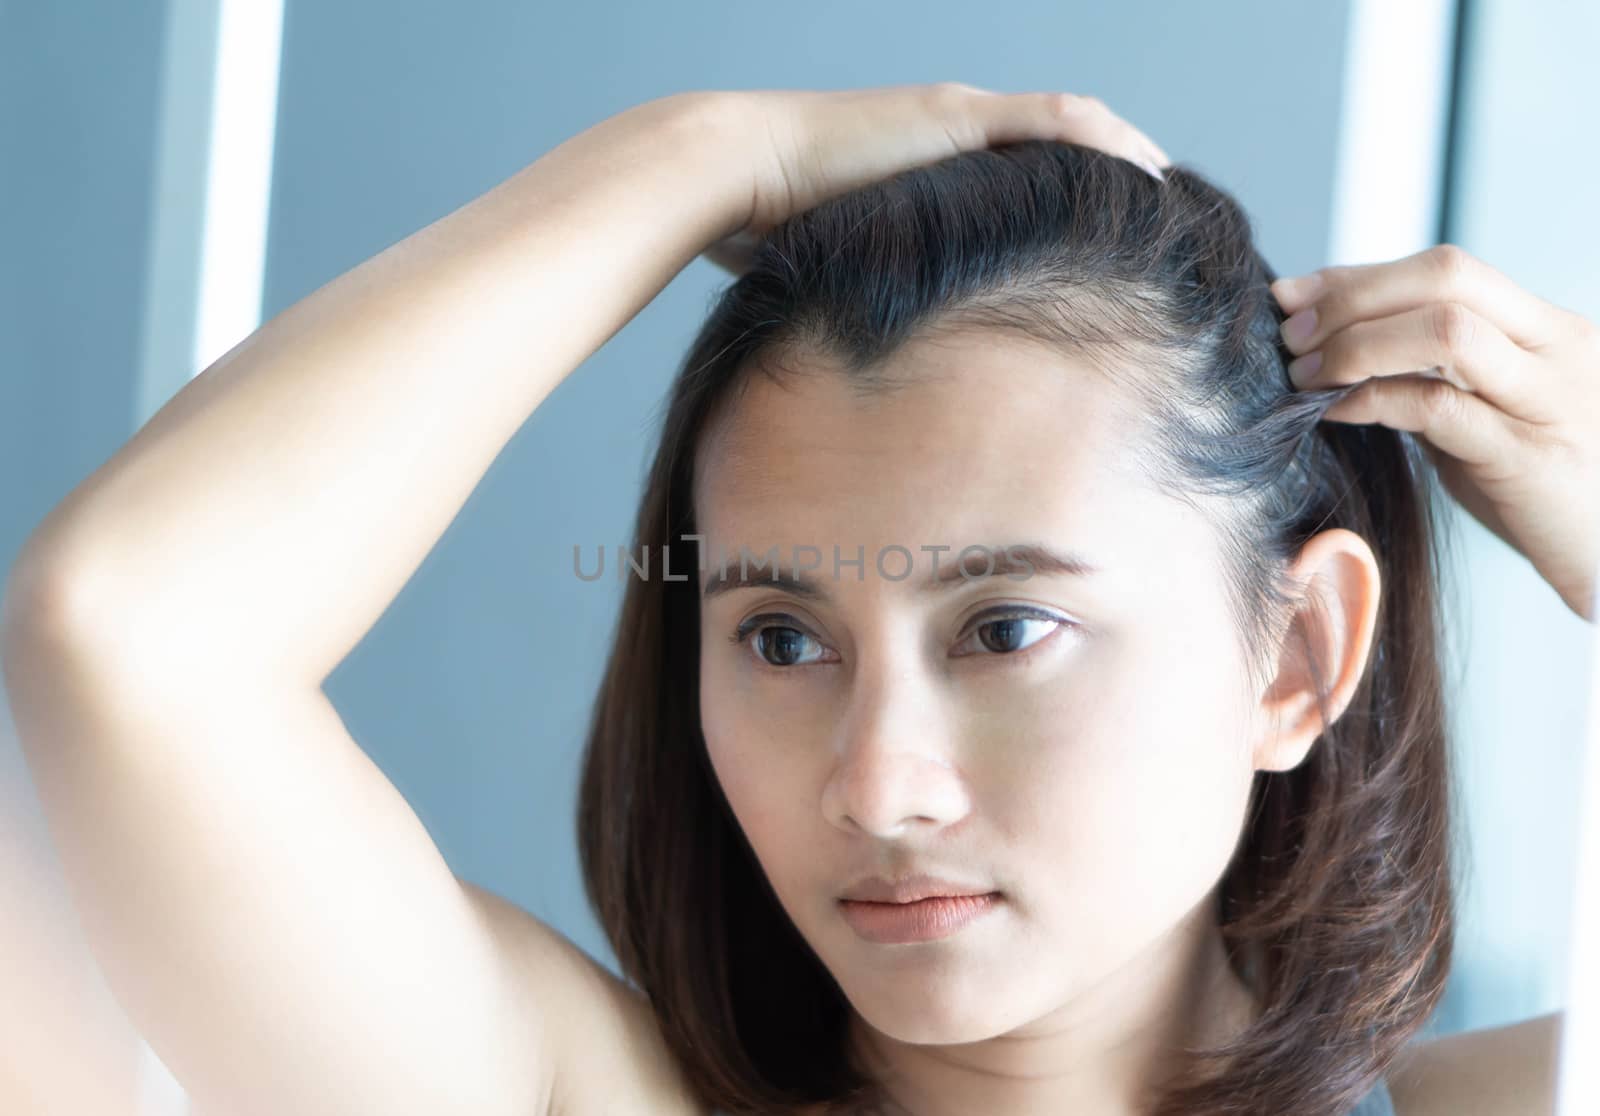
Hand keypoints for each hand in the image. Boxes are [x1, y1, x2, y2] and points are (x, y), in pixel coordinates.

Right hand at [696, 83, 1168, 275]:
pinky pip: (1057, 121)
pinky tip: (1152, 175)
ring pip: (1074, 124)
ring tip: (1178, 201)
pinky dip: (1110, 142)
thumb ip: (877, 294)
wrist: (738, 172)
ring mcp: (959, 116)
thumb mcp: (842, 267)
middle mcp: (956, 128)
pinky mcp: (958, 116)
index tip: (1119, 246)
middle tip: (1170, 227)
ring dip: (1131, 156)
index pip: (1029, 170)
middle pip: (1065, 142)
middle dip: (1121, 178)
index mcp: (935, 162)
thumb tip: (889, 366)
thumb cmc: (769, 228)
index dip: (1081, 200)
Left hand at [1273, 244, 1598, 622]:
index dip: (1360, 274)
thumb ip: (1436, 378)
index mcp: (1547, 330)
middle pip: (1447, 278)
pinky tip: (1332, 412)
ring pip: (1446, 332)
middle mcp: (1556, 350)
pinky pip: (1439, 409)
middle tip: (1291, 333)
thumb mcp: (1492, 416)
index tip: (1294, 293)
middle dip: (1353, 297)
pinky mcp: (1530, 459)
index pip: (1448, 269)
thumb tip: (1340, 348)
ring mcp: (1548, 401)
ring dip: (1358, 345)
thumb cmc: (1544, 490)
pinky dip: (1372, 401)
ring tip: (1305, 374)